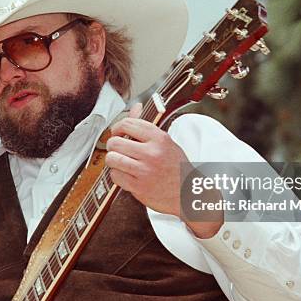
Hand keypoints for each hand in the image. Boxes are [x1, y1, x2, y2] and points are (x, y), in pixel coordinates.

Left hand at [106, 103, 186, 217]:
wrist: (188, 193)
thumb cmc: (177, 167)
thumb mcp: (166, 143)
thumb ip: (147, 127)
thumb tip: (136, 107)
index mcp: (159, 139)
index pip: (128, 124)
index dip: (117, 128)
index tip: (117, 132)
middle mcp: (151, 153)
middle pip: (115, 142)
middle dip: (112, 145)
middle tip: (117, 149)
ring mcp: (144, 171)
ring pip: (112, 159)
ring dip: (113, 160)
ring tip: (120, 162)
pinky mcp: (138, 187)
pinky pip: (115, 176)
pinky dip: (117, 175)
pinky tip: (126, 175)